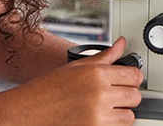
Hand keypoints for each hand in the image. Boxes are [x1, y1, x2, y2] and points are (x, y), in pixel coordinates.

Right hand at [0, 36, 142, 125]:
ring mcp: (98, 114)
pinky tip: (100, 117)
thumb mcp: (76, 67)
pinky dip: (112, 124)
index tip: (128, 79)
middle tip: (116, 94)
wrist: (27, 111)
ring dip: (122, 112)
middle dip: (128, 95)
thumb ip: (104, 56)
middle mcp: (100, 93)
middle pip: (135, 96)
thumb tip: (121, 44)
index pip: (135, 76)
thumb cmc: (47, 88)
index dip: (133, 78)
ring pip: (129, 116)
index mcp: (97, 74)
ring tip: (107, 107)